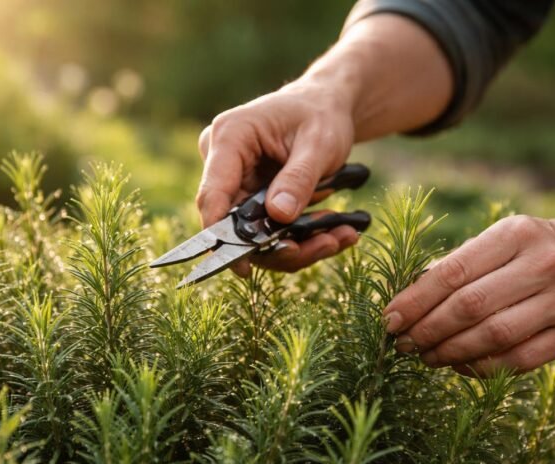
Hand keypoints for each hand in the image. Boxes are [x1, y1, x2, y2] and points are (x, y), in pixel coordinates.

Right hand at [196, 82, 359, 276]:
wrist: (325, 106)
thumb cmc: (320, 114)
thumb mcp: (319, 142)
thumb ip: (299, 178)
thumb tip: (278, 216)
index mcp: (229, 137)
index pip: (213, 194)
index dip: (221, 234)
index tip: (241, 266)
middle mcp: (223, 163)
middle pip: (234, 223)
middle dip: (279, 244)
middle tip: (328, 244)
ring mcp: (235, 184)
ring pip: (254, 234)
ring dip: (297, 245)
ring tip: (341, 237)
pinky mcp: (250, 201)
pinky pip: (268, 230)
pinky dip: (302, 238)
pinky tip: (337, 234)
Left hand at [382, 215, 554, 375]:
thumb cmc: (533, 250)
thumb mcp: (501, 240)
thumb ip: (459, 265)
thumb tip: (406, 303)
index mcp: (516, 234)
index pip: (453, 272)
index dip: (415, 300)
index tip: (389, 319)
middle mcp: (544, 264)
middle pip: (470, 306)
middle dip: (427, 329)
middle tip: (402, 343)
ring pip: (493, 336)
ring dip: (449, 352)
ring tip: (424, 356)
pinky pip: (518, 360)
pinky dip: (481, 367)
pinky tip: (458, 365)